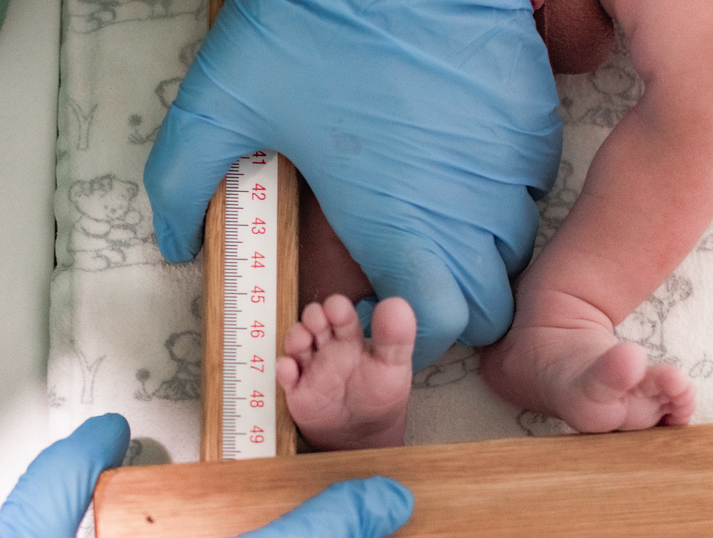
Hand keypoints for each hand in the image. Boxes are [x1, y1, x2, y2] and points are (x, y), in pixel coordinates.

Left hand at [144, 0, 562, 367]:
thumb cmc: (314, 22)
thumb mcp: (222, 103)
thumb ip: (183, 182)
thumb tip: (177, 239)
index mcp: (399, 219)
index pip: (437, 327)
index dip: (401, 331)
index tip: (366, 305)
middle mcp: (470, 204)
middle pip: (486, 307)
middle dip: (444, 306)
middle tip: (395, 268)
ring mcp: (513, 160)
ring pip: (512, 246)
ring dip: (471, 249)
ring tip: (420, 209)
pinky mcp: (535, 117)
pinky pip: (529, 183)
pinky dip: (496, 192)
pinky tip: (449, 158)